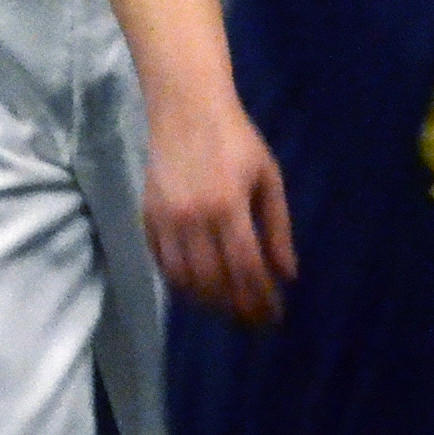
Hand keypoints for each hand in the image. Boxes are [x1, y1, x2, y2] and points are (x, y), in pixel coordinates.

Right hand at [143, 98, 293, 327]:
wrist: (186, 110)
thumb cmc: (237, 141)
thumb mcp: (268, 178)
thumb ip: (277, 228)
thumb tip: (287, 274)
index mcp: (228, 207)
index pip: (246, 268)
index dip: (260, 298)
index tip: (274, 316)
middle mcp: (193, 219)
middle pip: (214, 281)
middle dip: (236, 308)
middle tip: (255, 324)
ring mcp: (165, 220)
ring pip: (184, 279)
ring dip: (209, 303)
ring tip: (231, 312)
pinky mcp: (146, 218)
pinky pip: (163, 264)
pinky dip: (182, 285)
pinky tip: (201, 292)